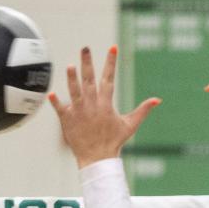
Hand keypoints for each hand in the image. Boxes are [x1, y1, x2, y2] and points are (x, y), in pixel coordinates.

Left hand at [48, 46, 160, 167]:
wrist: (98, 159)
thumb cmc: (114, 142)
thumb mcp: (130, 125)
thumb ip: (143, 110)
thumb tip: (157, 100)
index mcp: (106, 104)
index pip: (108, 79)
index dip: (111, 62)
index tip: (113, 48)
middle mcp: (92, 105)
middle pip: (89, 80)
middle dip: (88, 63)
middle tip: (85, 48)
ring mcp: (79, 112)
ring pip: (74, 92)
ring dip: (72, 79)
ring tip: (70, 66)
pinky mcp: (68, 120)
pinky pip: (60, 109)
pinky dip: (56, 102)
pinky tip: (51, 93)